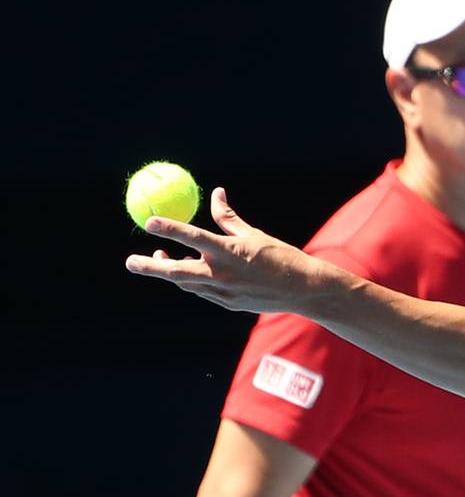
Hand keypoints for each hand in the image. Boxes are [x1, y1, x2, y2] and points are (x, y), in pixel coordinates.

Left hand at [125, 187, 330, 314]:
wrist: (303, 290)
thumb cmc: (281, 256)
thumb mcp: (254, 234)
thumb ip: (229, 218)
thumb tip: (216, 194)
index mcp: (231, 251)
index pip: (193, 238)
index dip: (169, 229)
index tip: (149, 222)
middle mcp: (223, 273)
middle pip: (177, 271)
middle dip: (150, 266)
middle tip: (130, 262)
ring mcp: (223, 292)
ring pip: (186, 282)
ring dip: (168, 272)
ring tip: (156, 259)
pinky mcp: (227, 302)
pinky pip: (201, 290)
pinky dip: (191, 280)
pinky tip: (188, 269)